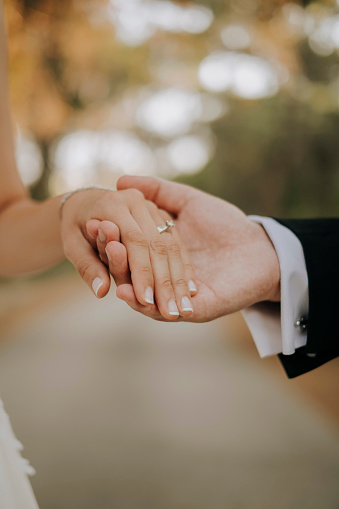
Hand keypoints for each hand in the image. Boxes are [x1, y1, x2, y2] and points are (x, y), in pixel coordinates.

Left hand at [60, 188, 196, 319]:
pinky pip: (177, 242)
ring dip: (178, 278)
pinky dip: (184, 267)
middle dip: (163, 281)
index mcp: (113, 203)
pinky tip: (189, 291)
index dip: (142, 273)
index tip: (147, 302)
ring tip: (182, 309)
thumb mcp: (72, 245)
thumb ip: (87, 267)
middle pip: (156, 244)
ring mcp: (152, 206)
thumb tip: (101, 291)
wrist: (85, 202)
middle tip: (169, 312)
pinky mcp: (162, 214)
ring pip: (171, 244)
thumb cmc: (75, 227)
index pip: (134, 242)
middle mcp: (136, 201)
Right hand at [107, 176, 279, 321]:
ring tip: (109, 265)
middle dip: (115, 261)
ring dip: (124, 281)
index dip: (114, 239)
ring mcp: (178, 296)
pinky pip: (164, 311)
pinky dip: (143, 304)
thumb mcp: (188, 202)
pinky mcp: (195, 309)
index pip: (131, 250)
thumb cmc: (227, 224)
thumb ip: (159, 192)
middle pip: (132, 274)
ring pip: (143, 296)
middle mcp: (165, 278)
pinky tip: (126, 292)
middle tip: (101, 245)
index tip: (97, 225)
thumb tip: (122, 179)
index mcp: (160, 255)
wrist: (261, 247)